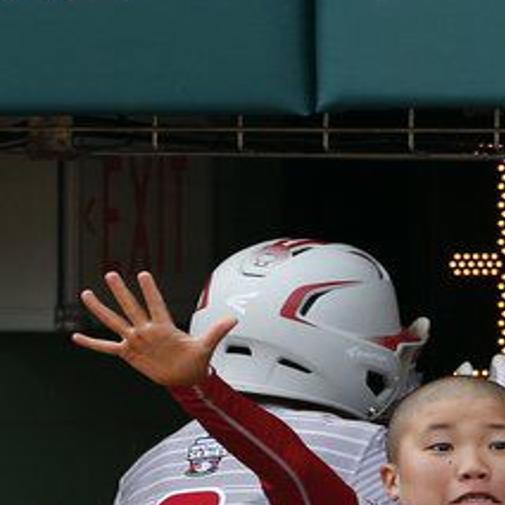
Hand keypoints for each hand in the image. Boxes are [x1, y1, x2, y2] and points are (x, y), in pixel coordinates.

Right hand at [72, 271, 236, 386]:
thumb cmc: (195, 360)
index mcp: (164, 325)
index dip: (150, 290)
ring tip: (87, 294)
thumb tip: (234, 318)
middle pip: (131, 307)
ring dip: (101, 309)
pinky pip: (107, 348)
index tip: (143, 274)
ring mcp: (136, 340)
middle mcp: (147, 329)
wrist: (185, 377)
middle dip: (121, 292)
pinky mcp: (129, 354)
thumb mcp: (206, 345)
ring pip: (115, 321)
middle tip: (111, 274)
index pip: (156, 304)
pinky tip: (77, 337)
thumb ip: (217, 331)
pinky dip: (92, 344)